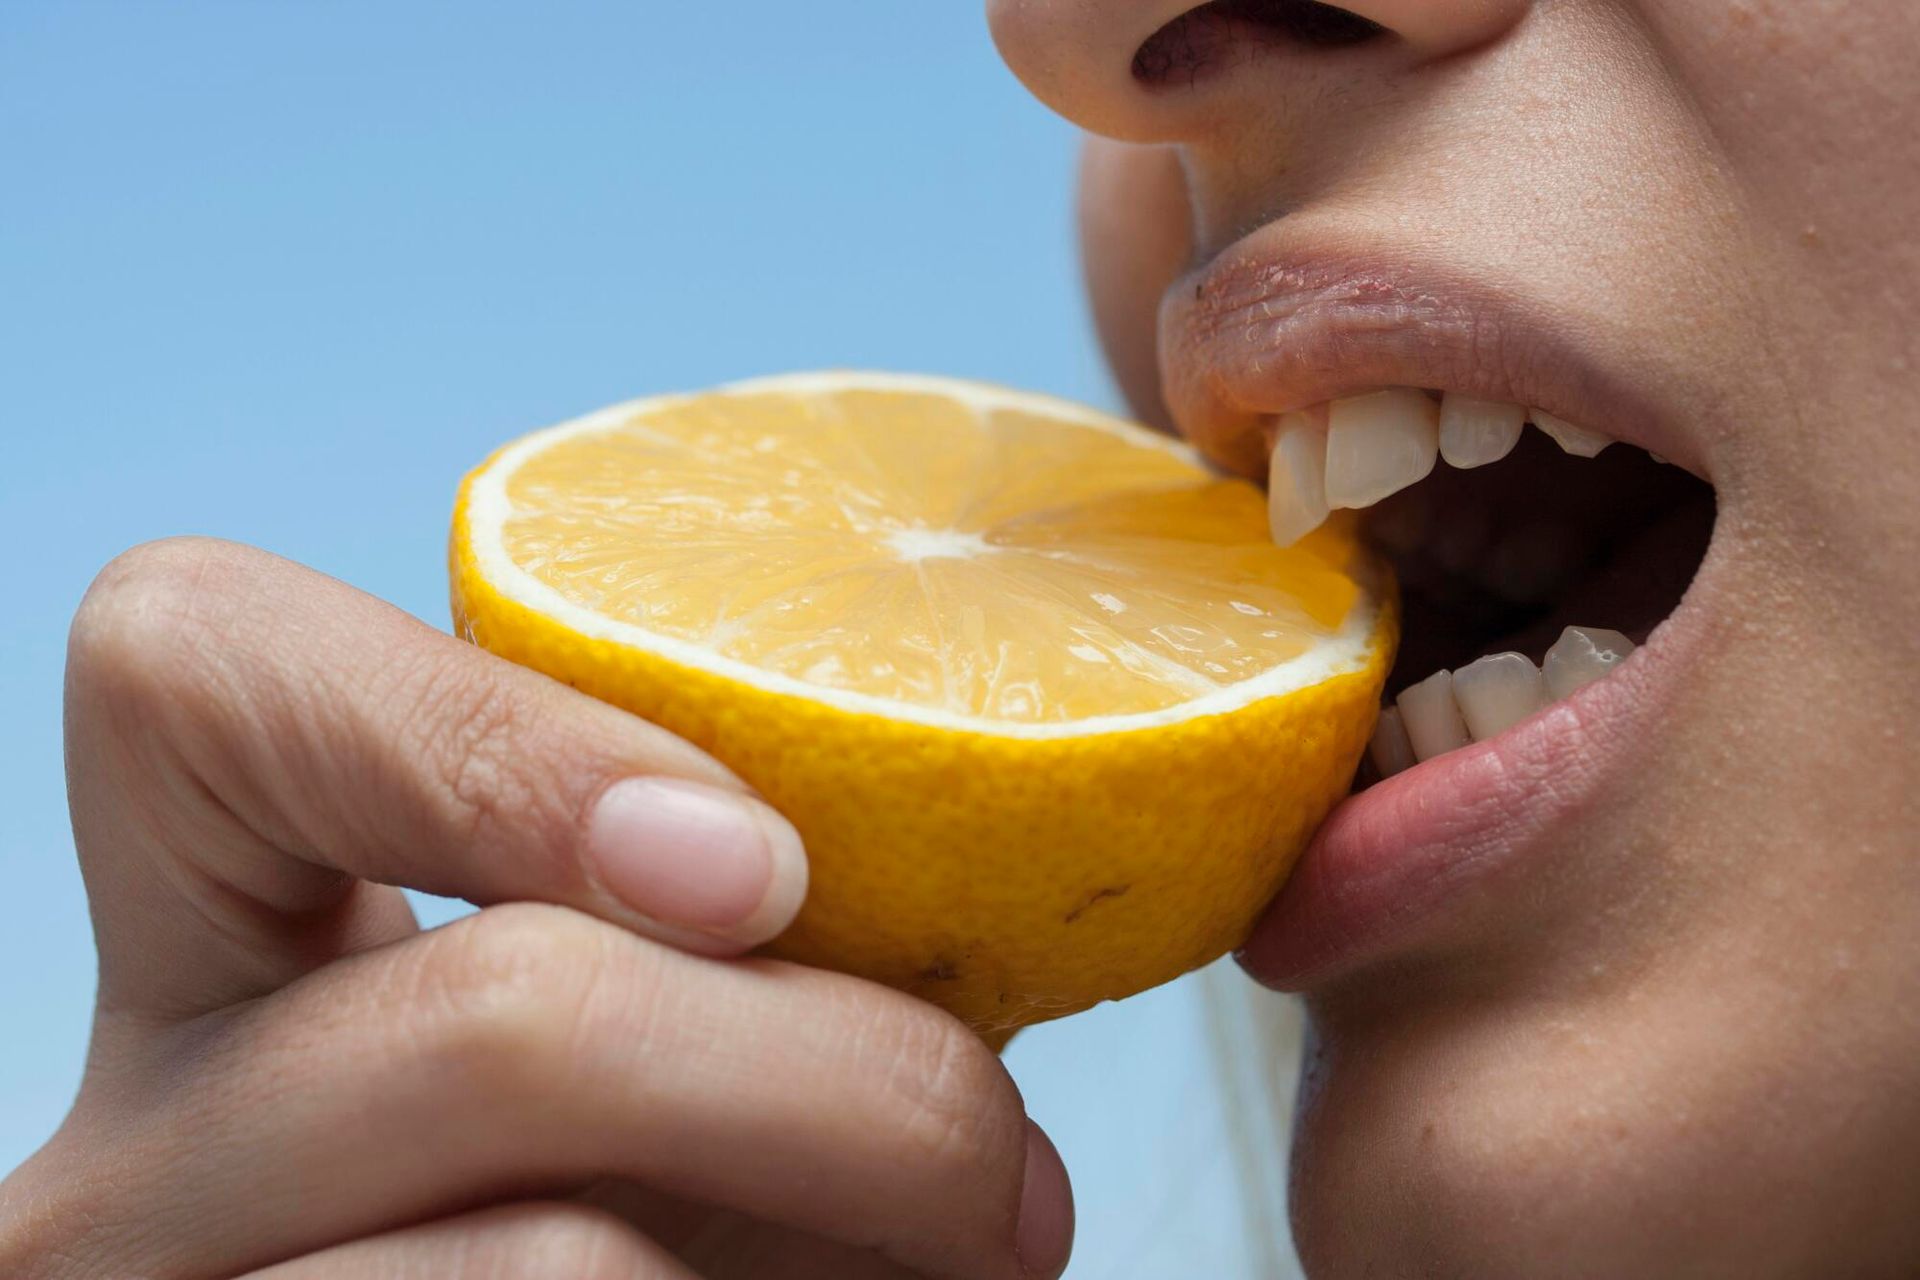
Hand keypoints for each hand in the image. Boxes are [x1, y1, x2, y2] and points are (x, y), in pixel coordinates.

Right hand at [0, 538, 1072, 1278]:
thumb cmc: (633, 1193)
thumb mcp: (619, 1034)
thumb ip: (695, 933)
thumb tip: (971, 901)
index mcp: (199, 937)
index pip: (204, 668)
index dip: (502, 739)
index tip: (769, 865)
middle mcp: (137, 1136)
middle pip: (502, 1013)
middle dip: (848, 1080)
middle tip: (1001, 1158)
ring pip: (564, 1256)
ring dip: (843, 1237)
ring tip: (962, 1247)